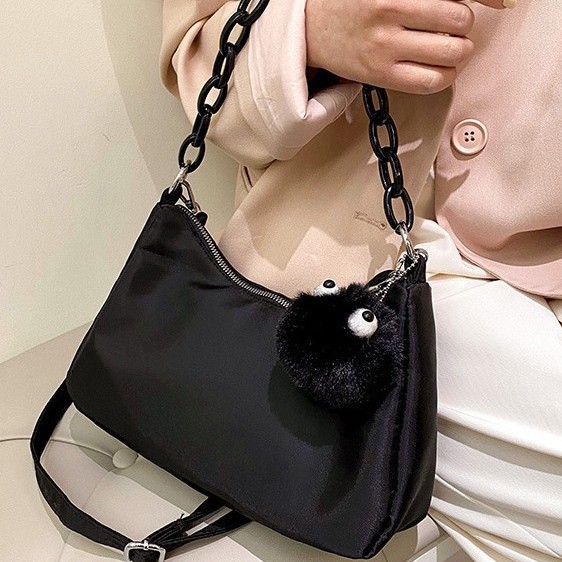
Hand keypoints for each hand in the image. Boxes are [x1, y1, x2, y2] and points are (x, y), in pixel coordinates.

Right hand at [305, 0, 508, 94]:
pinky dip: (445, 76)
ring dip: (459, 51)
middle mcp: (391, 9)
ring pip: (452, 52)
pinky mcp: (380, 74)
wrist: (310, 27)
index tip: (504, 2)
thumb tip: (488, 1)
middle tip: (452, 26)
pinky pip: (430, 82)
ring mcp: (385, 45)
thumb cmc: (354, 1)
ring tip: (448, 48)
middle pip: (461, 20)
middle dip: (464, 24)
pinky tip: (440, 69)